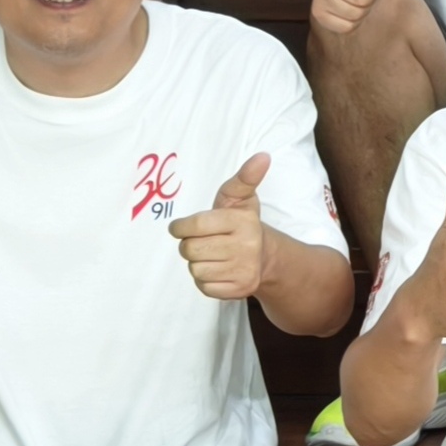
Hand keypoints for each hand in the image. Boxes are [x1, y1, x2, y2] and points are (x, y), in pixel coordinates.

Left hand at [171, 154, 274, 302]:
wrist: (265, 256)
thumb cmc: (242, 223)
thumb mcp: (240, 197)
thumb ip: (245, 177)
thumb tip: (262, 155)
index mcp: (242, 221)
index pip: (195, 225)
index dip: (180, 227)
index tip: (180, 227)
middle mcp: (246, 246)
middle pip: (190, 250)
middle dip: (190, 245)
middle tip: (203, 241)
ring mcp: (243, 270)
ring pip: (195, 270)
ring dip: (198, 263)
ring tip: (213, 255)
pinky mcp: (238, 289)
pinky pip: (204, 287)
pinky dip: (206, 280)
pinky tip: (218, 269)